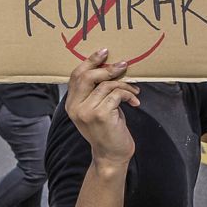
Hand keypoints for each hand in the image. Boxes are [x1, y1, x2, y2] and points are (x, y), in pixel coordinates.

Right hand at [66, 49, 139, 165]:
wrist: (111, 155)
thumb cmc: (108, 130)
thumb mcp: (97, 108)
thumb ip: (96, 91)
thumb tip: (110, 67)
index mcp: (71, 104)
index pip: (76, 75)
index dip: (90, 61)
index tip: (104, 52)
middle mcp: (75, 107)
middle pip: (87, 76)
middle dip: (107, 68)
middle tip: (123, 65)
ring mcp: (86, 111)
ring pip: (106, 85)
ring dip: (124, 85)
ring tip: (134, 90)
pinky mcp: (100, 115)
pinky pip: (116, 94)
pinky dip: (129, 95)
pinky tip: (135, 101)